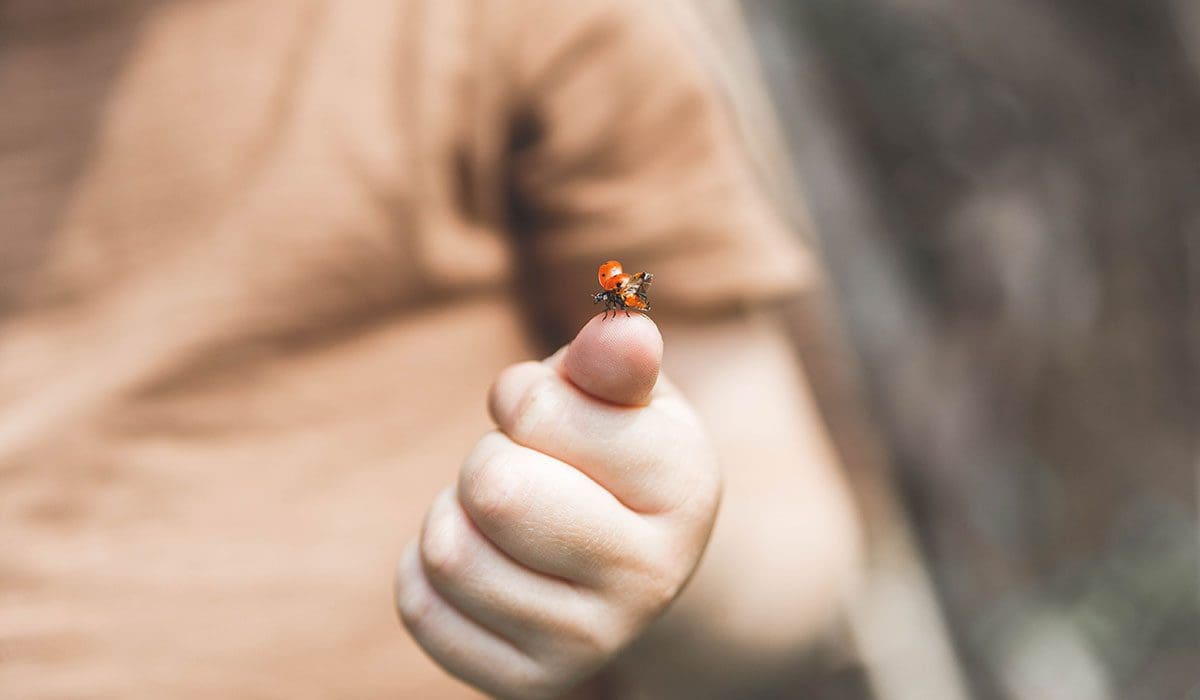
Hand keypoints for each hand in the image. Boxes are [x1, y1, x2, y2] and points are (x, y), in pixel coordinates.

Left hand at [395, 313, 721, 698]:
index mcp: (684, 487)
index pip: (536, 412)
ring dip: (457, 513)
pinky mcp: (530, 684)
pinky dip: (428, 569)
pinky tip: (482, 560)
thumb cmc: (614, 453)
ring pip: (448, 552)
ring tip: (506, 517)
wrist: (631, 563)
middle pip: (493, 490)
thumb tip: (625, 331)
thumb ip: (613, 357)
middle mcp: (652, 578)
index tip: (552, 414)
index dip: (525, 397)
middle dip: (490, 459)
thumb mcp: (625, 395)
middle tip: (527, 470)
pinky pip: (421, 608)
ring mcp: (592, 643)